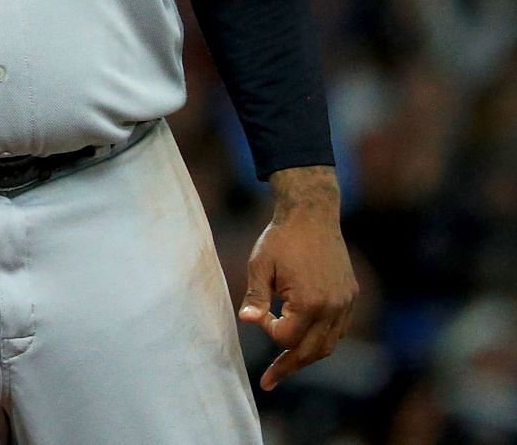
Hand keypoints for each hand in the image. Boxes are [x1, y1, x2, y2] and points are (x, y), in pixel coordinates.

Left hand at [238, 165, 357, 390]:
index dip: (271, 332)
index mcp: (310, 301)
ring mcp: (346, 303)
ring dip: (307, 356)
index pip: (288, 338)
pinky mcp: (351, 296)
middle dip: (289, 367)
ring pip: (329, 345)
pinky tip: (304, 339)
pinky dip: (321, 340)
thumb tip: (247, 322)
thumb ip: (256, 297)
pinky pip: (338, 330)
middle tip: (269, 382)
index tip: (261, 315)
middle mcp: (334, 307)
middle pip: (312, 351)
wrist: (311, 215)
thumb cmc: (280, 239)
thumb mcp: (259, 265)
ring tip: (286, 365)